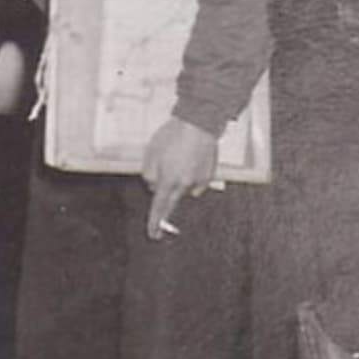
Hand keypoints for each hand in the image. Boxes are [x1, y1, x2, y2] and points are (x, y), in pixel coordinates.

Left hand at [141, 116, 217, 240]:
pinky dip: (189, 177)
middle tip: (161, 205)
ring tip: (176, 159)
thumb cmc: (173, 136)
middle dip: (166, 205)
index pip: (159, 207)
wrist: (199, 124)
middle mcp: (184, 185)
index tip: (153, 234)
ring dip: (177, 182)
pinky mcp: (209, 176)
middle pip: (172, 201)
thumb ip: (149, 174)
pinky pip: (195, 183)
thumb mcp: (150, 154)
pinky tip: (188, 162)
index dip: (155, 222)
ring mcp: (198, 181)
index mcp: (168, 181)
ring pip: (183, 189)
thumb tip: (154, 186)